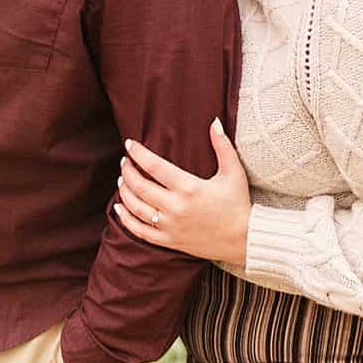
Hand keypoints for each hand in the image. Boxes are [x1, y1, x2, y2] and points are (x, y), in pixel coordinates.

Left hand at [113, 119, 249, 268]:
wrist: (243, 239)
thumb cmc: (238, 203)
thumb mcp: (233, 172)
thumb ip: (222, 145)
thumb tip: (214, 121)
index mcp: (189, 187)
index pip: (154, 166)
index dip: (138, 153)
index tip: (129, 144)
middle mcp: (176, 207)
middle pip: (140, 186)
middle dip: (127, 171)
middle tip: (124, 161)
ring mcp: (171, 226)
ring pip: (136, 208)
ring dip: (124, 191)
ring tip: (122, 180)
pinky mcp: (170, 241)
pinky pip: (140, 231)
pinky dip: (125, 219)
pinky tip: (119, 208)